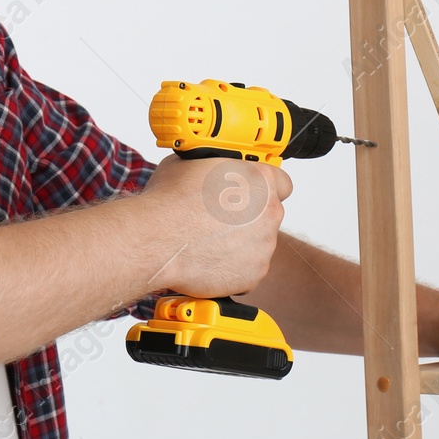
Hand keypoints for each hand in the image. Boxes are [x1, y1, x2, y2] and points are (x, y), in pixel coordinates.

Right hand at [136, 152, 292, 299]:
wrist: (156, 240)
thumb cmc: (169, 202)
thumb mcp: (189, 164)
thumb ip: (212, 167)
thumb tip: (206, 169)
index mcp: (259, 179)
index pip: (281, 182)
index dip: (263, 188)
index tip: (251, 193)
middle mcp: (269, 212)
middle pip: (268, 215)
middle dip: (248, 217)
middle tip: (219, 218)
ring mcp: (264, 246)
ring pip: (258, 244)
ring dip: (240, 243)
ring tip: (208, 240)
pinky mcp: (254, 274)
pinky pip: (247, 269)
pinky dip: (232, 266)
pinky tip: (208, 258)